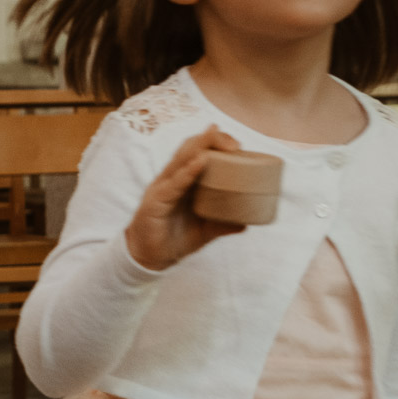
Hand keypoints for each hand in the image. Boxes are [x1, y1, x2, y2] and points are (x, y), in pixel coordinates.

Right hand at [125, 126, 246, 271]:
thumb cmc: (175, 239)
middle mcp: (171, 179)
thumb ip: (222, 225)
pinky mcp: (155, 201)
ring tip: (219, 142)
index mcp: (182, 181)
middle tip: (234, 143)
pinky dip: (187, 172)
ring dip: (201, 147)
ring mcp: (162, 188)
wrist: (150, 258)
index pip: (196, 152)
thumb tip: (246, 223)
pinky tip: (200, 162)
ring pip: (180, 159)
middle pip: (189, 149)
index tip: (236, 144)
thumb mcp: (204, 231)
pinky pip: (173, 184)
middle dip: (211, 140)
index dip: (213, 142)